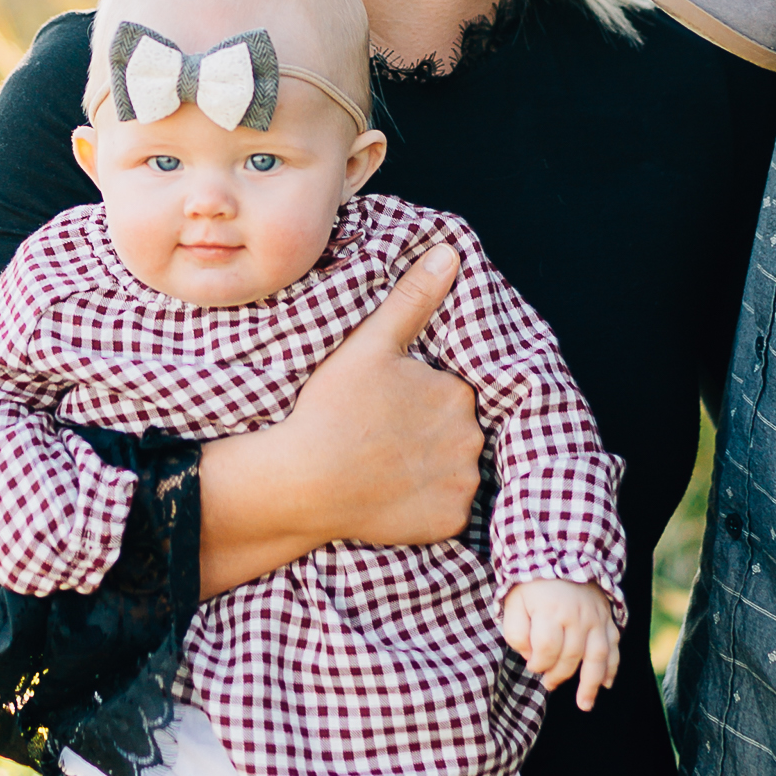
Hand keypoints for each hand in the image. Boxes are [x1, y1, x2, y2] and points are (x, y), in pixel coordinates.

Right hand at [197, 245, 483, 596]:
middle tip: (382, 436)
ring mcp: (461, 484)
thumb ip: (414, 298)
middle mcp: (471, 438)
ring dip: (433, 469)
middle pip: (458, 431)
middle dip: (430, 432)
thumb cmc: (332, 407)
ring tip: (386, 466)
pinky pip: (447, 511)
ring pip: (456, 470)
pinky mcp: (447, 523)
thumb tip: (452, 252)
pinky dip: (427, 505)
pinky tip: (393, 495)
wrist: (304, 479)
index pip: (451, 392)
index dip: (418, 397)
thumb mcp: (370, 344)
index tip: (385, 405)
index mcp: (457, 392)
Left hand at [500, 576, 619, 709]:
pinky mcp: (607, 619)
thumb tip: (532, 658)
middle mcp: (577, 616)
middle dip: (558, 675)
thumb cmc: (533, 585)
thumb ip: (516, 633)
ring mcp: (596, 618)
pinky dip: (612, 667)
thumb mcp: (513, 603)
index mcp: (550, 610)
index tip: (532, 666)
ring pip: (598, 656)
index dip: (538, 664)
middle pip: (571, 656)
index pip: (546, 649)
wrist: (562, 554)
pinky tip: (606, 684)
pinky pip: (614, 646)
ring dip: (591, 684)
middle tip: (548, 683)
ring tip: (585, 704)